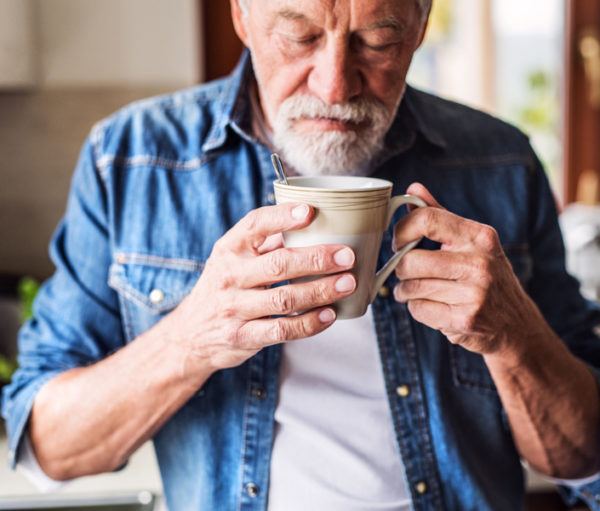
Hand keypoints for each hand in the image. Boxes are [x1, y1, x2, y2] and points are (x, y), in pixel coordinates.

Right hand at [166, 202, 356, 376]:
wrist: (191, 334)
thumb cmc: (223, 287)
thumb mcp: (234, 259)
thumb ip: (267, 242)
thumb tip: (313, 223)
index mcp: (229, 249)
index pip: (254, 225)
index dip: (283, 217)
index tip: (311, 211)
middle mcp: (229, 276)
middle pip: (278, 264)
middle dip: (317, 259)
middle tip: (347, 255)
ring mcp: (234, 308)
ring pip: (284, 299)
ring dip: (320, 291)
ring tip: (347, 283)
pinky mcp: (243, 336)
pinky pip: (282, 330)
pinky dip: (309, 323)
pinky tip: (329, 314)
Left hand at [392, 183, 546, 357]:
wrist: (516, 325)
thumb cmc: (487, 278)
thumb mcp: (472, 243)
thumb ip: (440, 215)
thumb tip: (413, 189)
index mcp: (479, 236)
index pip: (426, 220)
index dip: (402, 230)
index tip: (399, 242)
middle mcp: (479, 262)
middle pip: (411, 260)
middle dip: (401, 269)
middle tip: (409, 273)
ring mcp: (474, 293)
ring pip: (410, 287)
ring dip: (407, 292)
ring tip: (420, 292)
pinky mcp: (465, 319)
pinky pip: (418, 310)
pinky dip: (418, 310)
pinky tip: (435, 308)